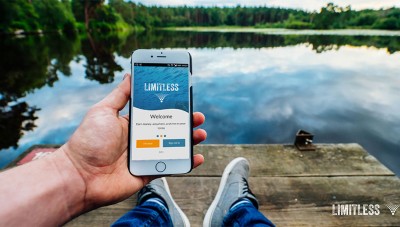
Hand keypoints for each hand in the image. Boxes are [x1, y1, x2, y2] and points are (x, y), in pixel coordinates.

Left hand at [61, 74, 206, 210]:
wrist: (79, 176)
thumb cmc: (89, 141)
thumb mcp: (103, 111)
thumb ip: (120, 95)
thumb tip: (129, 75)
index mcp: (131, 123)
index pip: (156, 112)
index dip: (171, 106)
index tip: (184, 99)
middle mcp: (140, 139)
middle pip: (168, 129)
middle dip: (185, 122)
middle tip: (197, 117)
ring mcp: (145, 156)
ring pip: (173, 146)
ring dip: (188, 140)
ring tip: (200, 134)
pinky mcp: (147, 173)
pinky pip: (170, 166)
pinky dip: (185, 163)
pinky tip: (196, 157)